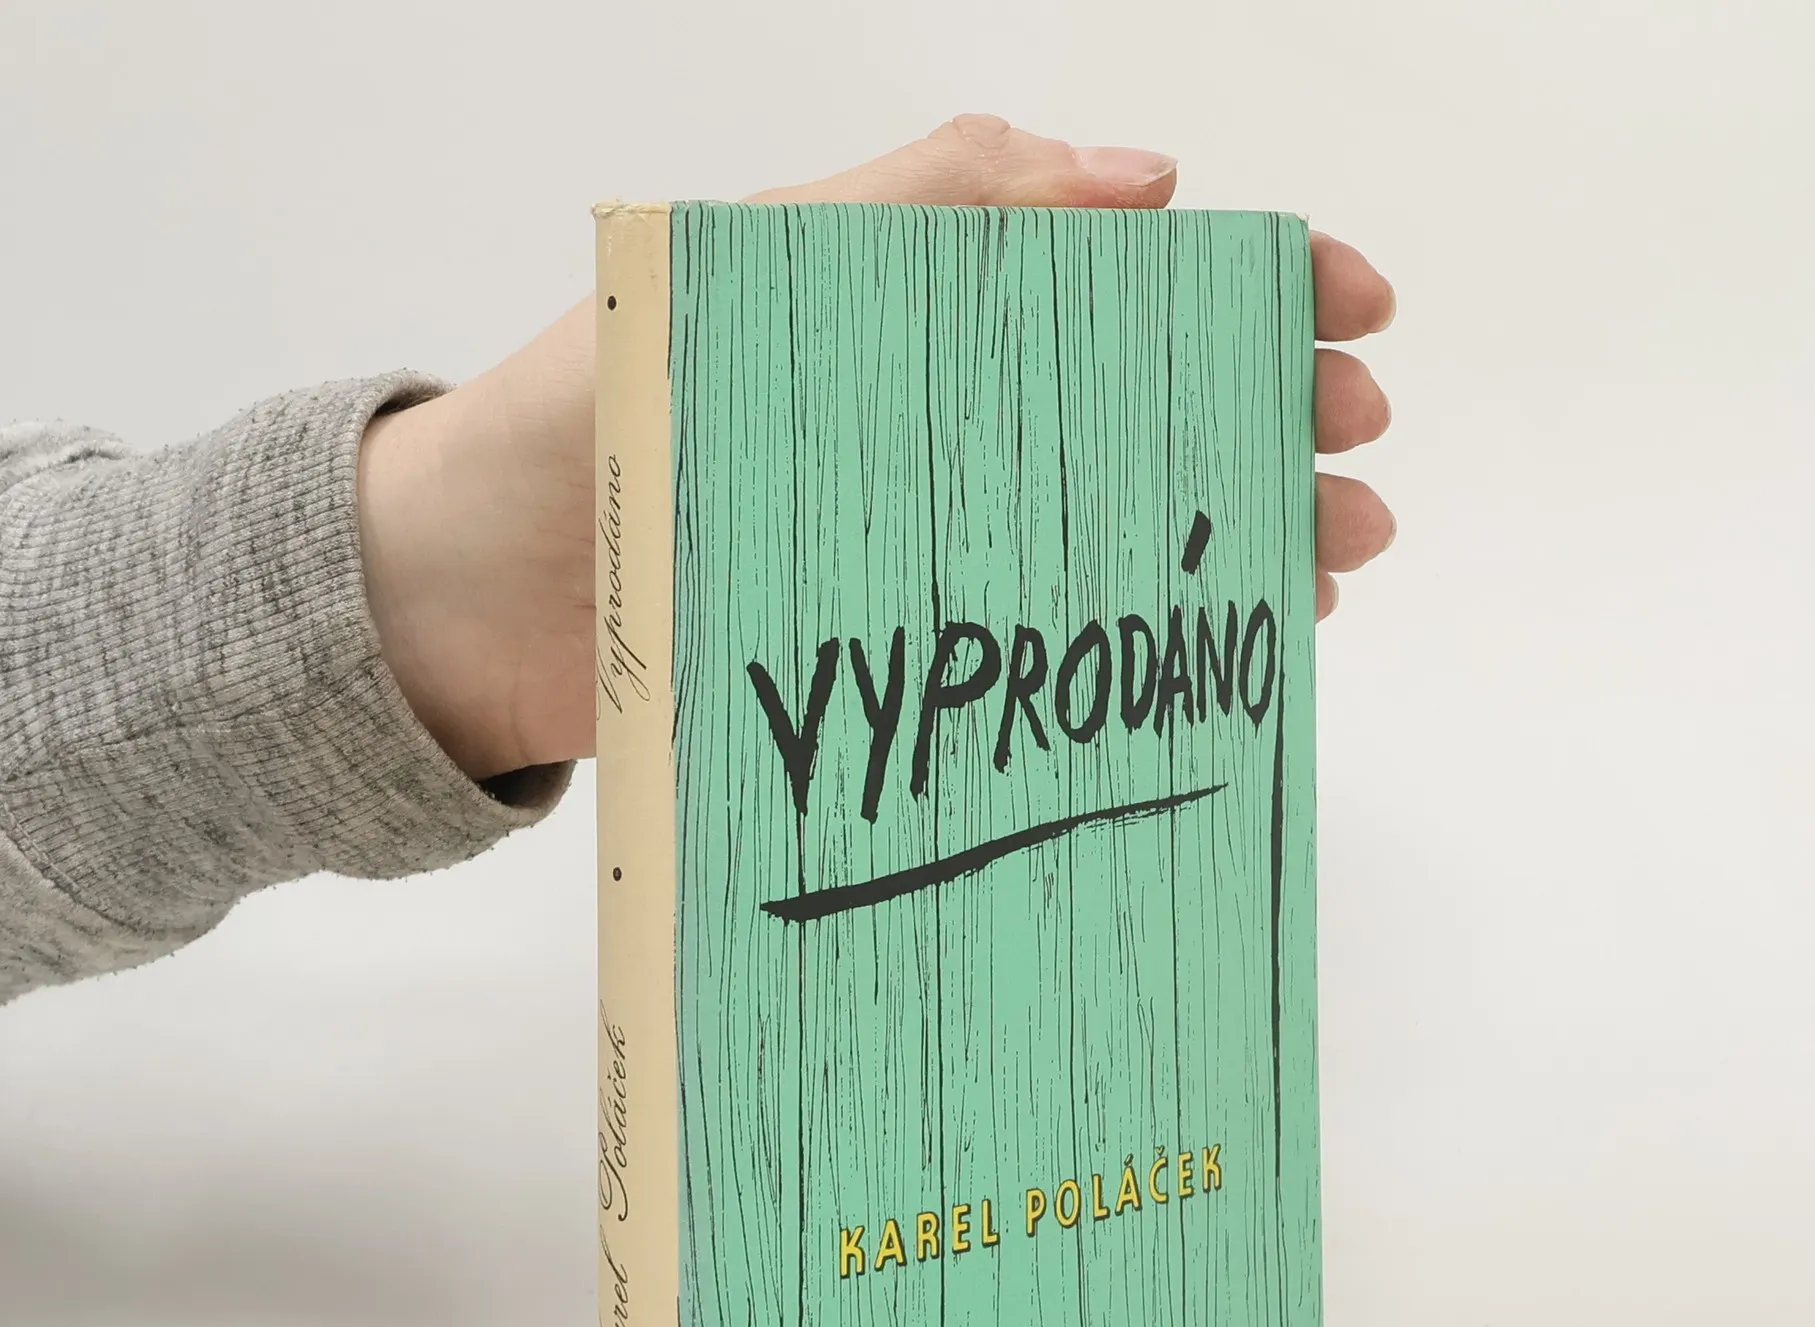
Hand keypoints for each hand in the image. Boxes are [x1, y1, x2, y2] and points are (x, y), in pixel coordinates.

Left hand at [358, 116, 1394, 781]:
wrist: (458, 612)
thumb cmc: (569, 427)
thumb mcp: (737, 278)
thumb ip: (923, 211)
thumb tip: (1136, 182)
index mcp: (911, 312)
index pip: (1114, 277)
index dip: (1246, 283)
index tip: (1346, 305)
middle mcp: (933, 425)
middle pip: (1142, 405)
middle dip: (1268, 416)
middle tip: (1352, 451)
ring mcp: (923, 542)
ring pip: (1114, 524)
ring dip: (1233, 533)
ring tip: (1331, 559)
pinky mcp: (897, 651)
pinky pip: (1046, 634)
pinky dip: (1138, 637)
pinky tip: (1214, 645)